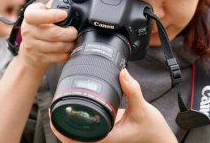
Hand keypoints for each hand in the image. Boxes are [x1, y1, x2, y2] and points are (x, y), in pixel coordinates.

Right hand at [17, 2, 77, 72]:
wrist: (29, 50)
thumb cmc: (40, 26)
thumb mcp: (42, 11)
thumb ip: (54, 6)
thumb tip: (73, 5)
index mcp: (29, 15)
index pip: (35, 16)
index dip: (51, 15)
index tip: (64, 14)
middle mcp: (29, 30)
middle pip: (54, 34)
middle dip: (70, 33)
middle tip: (74, 31)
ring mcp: (33, 46)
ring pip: (59, 46)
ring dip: (71, 43)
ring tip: (73, 40)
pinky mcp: (40, 58)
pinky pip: (60, 57)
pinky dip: (68, 53)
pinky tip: (69, 49)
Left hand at [51, 69, 176, 142]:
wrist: (158, 135)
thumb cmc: (151, 127)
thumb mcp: (142, 108)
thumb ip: (132, 90)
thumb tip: (123, 73)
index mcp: (107, 136)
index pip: (77, 138)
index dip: (61, 128)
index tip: (53, 112)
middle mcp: (103, 138)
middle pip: (73, 139)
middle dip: (59, 126)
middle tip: (51, 109)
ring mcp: (104, 134)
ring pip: (79, 135)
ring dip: (67, 125)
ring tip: (58, 110)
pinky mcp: (107, 129)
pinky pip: (88, 129)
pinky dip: (78, 123)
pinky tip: (75, 111)